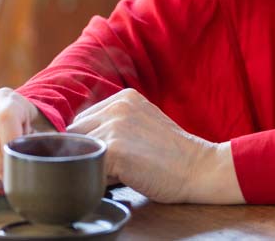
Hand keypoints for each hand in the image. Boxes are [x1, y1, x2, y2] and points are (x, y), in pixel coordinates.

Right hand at [0, 88, 53, 190]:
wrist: (22, 127)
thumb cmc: (38, 129)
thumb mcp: (49, 130)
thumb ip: (53, 142)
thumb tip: (63, 160)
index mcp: (6, 99)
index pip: (3, 115)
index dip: (11, 139)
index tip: (21, 157)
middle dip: (0, 161)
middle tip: (15, 174)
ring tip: (8, 174)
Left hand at [66, 88, 241, 203]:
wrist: (198, 168)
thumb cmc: (172, 155)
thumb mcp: (143, 124)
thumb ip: (115, 125)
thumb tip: (78, 145)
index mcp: (124, 97)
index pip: (83, 121)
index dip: (92, 142)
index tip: (116, 155)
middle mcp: (117, 106)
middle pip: (76, 135)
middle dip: (89, 153)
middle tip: (119, 166)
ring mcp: (115, 126)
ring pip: (80, 152)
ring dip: (95, 166)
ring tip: (124, 171)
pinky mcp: (114, 148)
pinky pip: (89, 168)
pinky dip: (101, 178)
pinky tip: (124, 178)